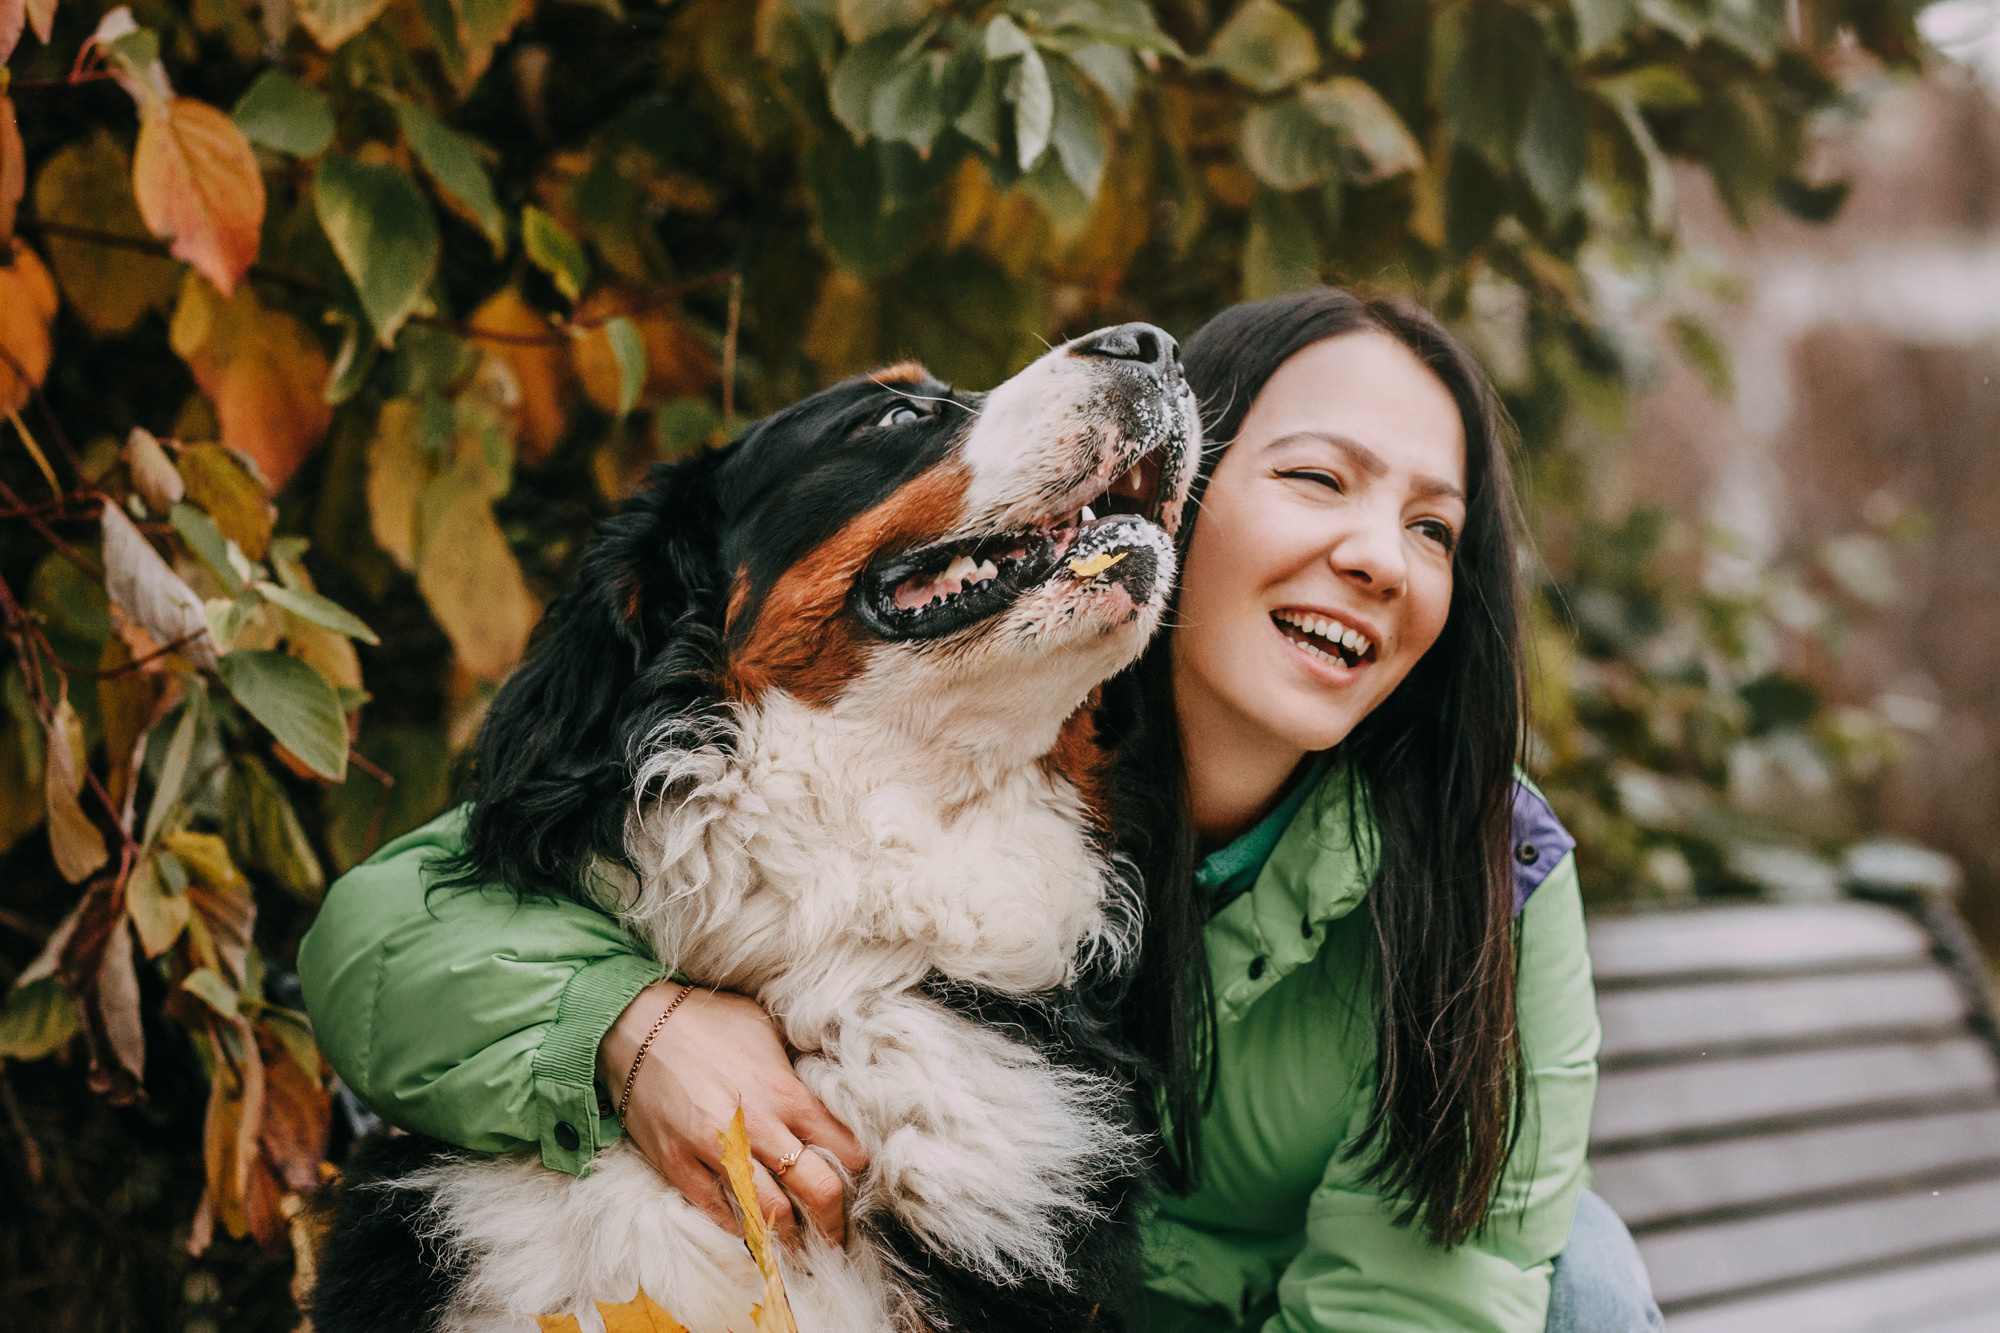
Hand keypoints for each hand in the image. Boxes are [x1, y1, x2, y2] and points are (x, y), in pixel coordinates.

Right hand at [599, 982, 868, 1246]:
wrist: (634, 1025)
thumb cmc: (704, 1020)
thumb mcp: (764, 1029)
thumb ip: (793, 1068)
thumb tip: (820, 1090)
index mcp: (785, 1093)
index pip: (843, 1146)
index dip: (857, 1164)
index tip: (858, 1173)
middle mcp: (756, 1128)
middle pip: (816, 1191)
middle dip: (834, 1221)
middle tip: (838, 1234)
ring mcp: (715, 1152)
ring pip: (769, 1214)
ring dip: (791, 1237)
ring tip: (801, 1246)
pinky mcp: (679, 1166)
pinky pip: (717, 1212)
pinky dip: (741, 1228)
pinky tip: (753, 1232)